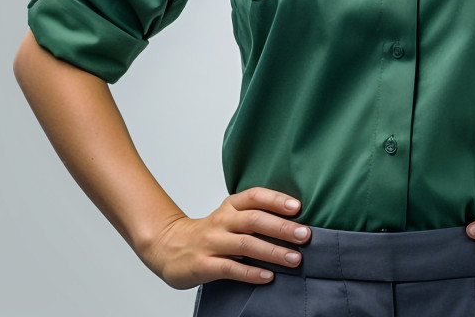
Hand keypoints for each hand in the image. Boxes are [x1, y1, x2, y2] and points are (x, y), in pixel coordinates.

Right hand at [140, 187, 310, 288]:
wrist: (170, 247)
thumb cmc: (211, 232)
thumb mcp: (230, 217)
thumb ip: (255, 216)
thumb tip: (294, 222)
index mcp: (231, 205)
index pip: (255, 196)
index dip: (276, 199)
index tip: (298, 207)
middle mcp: (222, 220)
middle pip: (254, 220)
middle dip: (282, 227)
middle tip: (304, 235)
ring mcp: (212, 242)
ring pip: (245, 244)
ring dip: (273, 252)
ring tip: (294, 259)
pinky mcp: (203, 264)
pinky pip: (230, 268)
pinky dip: (251, 272)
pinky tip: (268, 276)